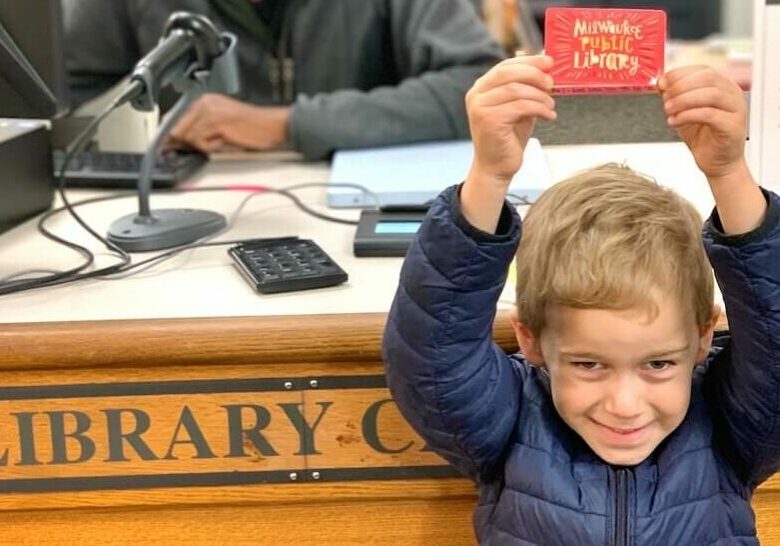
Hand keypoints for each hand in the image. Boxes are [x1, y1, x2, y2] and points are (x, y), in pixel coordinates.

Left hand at [167, 94, 290, 153]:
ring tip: (220, 142)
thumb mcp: (223, 126)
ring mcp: (210, 111)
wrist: (273, 125)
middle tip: (188, 150)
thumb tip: (180, 141)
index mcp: (206, 101)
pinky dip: (209, 146)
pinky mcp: (216, 122)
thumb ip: (202, 130)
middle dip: (181, 141)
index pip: (177, 116)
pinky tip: (224, 142)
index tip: (165, 145)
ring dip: (201, 145)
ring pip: (188, 135)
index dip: (170, 132)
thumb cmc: (253, 127)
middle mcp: (205, 103)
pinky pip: (200, 140)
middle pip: (178, 126)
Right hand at [466, 55, 555, 184]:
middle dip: (535, 75)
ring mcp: (480, 107)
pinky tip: (549, 116)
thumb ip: (526, 88)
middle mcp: (476, 95)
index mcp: (481, 88)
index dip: (529, 61)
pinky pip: (520, 106)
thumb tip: (546, 68)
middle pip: (509, 73)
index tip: (549, 62)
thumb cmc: (509, 137)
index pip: (505, 65)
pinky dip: (539, 109)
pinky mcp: (489, 120)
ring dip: (539, 96)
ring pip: (516, 89)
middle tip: (552, 83)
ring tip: (551, 105)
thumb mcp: (519, 107)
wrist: (496, 167)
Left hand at [660, 66, 747, 179]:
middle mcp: (732, 94)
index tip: (662, 83)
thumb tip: (661, 82)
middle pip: (708, 78)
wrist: (716, 162)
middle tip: (665, 99)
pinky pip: (710, 114)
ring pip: (711, 94)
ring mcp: (736, 109)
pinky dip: (688, 115)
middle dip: (681, 86)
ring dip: (683, 100)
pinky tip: (674, 121)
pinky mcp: (733, 126)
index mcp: (722, 86)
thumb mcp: (683, 111)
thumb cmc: (702, 136)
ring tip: (668, 110)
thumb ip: (674, 96)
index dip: (680, 74)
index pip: (703, 70)